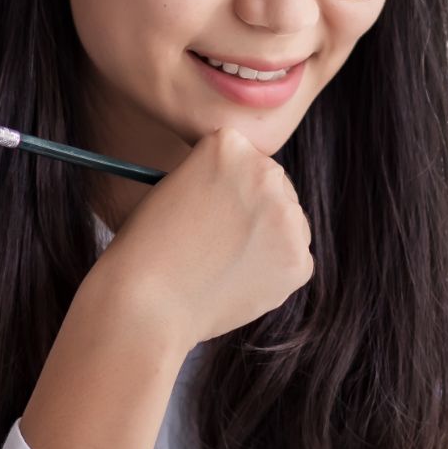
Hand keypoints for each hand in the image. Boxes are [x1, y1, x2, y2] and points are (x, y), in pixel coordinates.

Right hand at [97, 125, 313, 348]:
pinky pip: (294, 260)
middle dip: (255, 209)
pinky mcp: (299, 260)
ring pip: (290, 223)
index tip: (209, 206)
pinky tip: (235, 280)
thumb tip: (256, 199)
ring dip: (268, 239)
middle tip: (220, 240)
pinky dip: (271, 272)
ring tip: (222, 262)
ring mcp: (288, 218)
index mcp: (230, 145)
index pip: (246, 158)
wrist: (148, 303)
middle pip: (274, 186)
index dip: (226, 186)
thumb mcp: (176, 186)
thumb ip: (220, 180)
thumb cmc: (148, 247)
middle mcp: (266, 172)